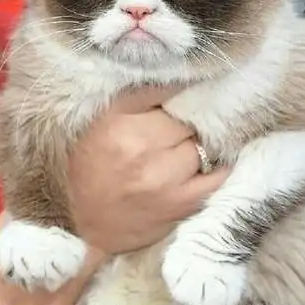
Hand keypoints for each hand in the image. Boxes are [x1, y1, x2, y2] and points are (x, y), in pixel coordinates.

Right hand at [69, 87, 228, 253]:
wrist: (86, 225)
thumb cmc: (91, 168)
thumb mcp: (100, 123)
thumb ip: (136, 98)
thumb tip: (178, 78)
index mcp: (116, 119)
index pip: (163, 89)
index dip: (180, 86)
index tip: (191, 81)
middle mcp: (139, 146)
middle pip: (185, 119)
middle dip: (184, 122)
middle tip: (173, 130)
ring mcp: (162, 177)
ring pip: (200, 145)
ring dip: (196, 146)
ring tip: (182, 150)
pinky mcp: (179, 203)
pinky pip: (215, 176)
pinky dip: (218, 167)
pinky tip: (211, 163)